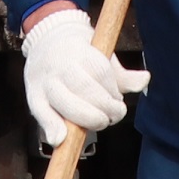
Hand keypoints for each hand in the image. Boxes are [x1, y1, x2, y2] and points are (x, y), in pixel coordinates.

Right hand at [21, 6, 146, 149]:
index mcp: (79, 51)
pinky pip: (41, 113)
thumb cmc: (80, 54)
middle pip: (83, 88)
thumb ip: (122, 75)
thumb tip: (144, 80)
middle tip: (112, 115)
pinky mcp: (33, 96)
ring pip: (64, 102)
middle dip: (102, 107)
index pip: (99, 71)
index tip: (118, 100)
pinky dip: (50, 127)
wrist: (47, 41)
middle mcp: (60, 65)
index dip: (112, 90)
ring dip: (85, 119)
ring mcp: (45, 81)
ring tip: (99, 122)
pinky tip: (59, 138)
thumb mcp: (103, 57)